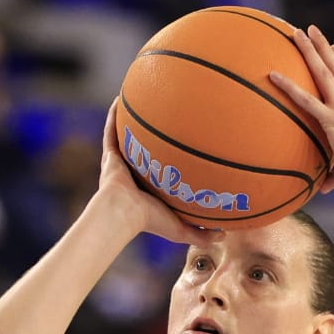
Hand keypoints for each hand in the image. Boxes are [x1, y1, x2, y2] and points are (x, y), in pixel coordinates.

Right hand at [91, 99, 218, 242]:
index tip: (184, 148)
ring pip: (127, 137)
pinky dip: (113, 115)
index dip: (170, 161)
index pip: (161, 171)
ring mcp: (121, 163)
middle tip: (167, 119)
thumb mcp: (181, 229)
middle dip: (152, 138)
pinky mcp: (110, 156)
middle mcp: (134, 173)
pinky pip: (111, 130)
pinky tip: (119, 98)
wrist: (123, 214)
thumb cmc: (150, 221)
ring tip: (141, 99)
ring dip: (132, 121)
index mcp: (149, 188)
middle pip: (145, 150)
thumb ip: (202, 234)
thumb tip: (224, 236)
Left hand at [267, 24, 333, 194]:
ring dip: (310, 51)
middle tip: (311, 29)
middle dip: (322, 47)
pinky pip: (306, 100)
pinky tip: (272, 74)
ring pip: (323, 73)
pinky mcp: (333, 121)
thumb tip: (321, 189)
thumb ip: (333, 177)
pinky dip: (288, 86)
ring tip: (298, 32)